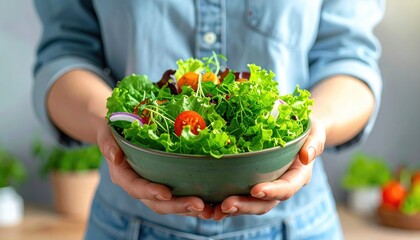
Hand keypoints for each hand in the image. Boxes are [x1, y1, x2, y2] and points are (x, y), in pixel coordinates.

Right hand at [96, 120, 212, 218]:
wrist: (118, 132)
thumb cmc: (114, 130)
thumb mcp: (106, 132)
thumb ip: (108, 143)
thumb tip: (115, 157)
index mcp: (123, 175)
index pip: (136, 187)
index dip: (150, 191)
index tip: (166, 192)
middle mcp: (137, 186)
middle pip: (156, 202)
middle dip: (177, 205)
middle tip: (198, 204)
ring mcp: (151, 188)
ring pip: (169, 205)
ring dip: (188, 208)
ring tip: (208, 208)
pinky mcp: (163, 185)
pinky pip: (177, 198)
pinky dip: (191, 203)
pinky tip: (210, 203)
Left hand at [212, 118, 325, 220]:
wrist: (298, 131)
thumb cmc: (307, 129)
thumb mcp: (315, 131)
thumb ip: (315, 143)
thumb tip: (307, 156)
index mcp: (297, 175)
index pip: (286, 188)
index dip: (272, 191)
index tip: (256, 190)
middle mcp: (281, 185)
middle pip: (265, 203)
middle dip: (246, 206)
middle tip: (226, 205)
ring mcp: (266, 186)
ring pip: (250, 204)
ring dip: (233, 209)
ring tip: (214, 210)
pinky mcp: (252, 183)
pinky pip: (240, 196)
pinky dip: (224, 202)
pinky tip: (209, 205)